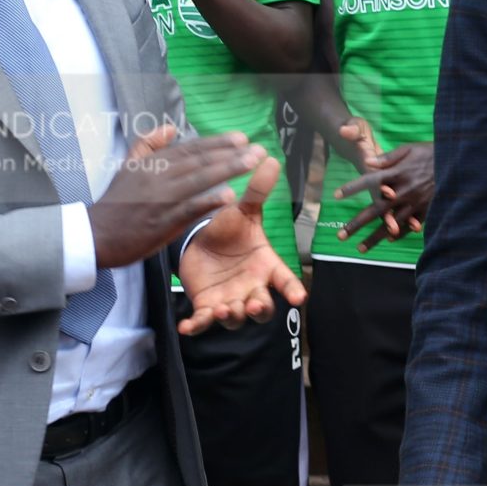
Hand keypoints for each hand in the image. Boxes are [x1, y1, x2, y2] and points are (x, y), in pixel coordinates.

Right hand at [91, 123, 264, 268]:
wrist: (96, 235)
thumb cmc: (115, 203)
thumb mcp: (127, 165)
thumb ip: (149, 143)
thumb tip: (172, 126)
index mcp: (153, 163)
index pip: (190, 148)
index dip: (217, 143)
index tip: (241, 138)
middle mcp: (159, 177)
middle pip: (200, 161)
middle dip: (231, 154)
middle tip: (258, 149)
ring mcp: (161, 199)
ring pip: (199, 180)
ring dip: (227, 170)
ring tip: (252, 164)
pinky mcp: (162, 222)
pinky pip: (189, 208)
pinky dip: (209, 201)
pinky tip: (229, 196)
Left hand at [175, 151, 304, 332]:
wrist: (201, 241)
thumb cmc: (230, 228)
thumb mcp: (243, 209)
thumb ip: (257, 189)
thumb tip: (270, 159)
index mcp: (265, 265)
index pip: (285, 279)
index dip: (293, 289)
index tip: (300, 297)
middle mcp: (251, 287)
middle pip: (263, 307)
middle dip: (260, 309)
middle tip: (254, 304)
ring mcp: (230, 300)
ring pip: (235, 318)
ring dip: (231, 316)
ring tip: (222, 308)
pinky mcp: (206, 306)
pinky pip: (203, 322)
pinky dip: (196, 326)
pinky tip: (186, 326)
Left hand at [332, 120, 433, 249]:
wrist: (459, 163)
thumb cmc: (432, 152)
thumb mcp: (409, 148)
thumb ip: (387, 158)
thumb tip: (367, 161)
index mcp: (397, 173)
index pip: (369, 181)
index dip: (352, 188)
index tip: (336, 195)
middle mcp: (403, 191)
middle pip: (376, 210)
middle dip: (357, 224)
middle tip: (340, 236)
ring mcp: (415, 203)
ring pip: (391, 224)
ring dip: (374, 237)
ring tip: (360, 248)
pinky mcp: (426, 210)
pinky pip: (410, 226)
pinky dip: (398, 233)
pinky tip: (388, 240)